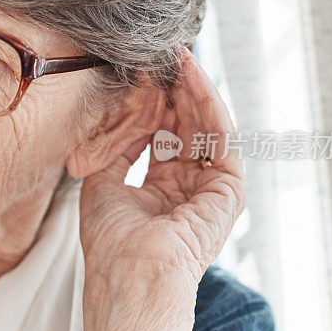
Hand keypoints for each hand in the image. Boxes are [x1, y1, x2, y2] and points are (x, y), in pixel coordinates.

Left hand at [78, 48, 244, 284]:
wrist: (129, 274)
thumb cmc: (111, 242)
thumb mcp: (101, 184)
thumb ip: (115, 150)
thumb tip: (122, 119)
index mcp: (160, 193)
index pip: (162, 138)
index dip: (153, 105)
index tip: (142, 74)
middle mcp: (188, 190)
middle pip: (186, 129)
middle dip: (174, 91)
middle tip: (162, 55)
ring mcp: (210, 190)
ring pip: (206, 128)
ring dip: (192, 90)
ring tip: (177, 57)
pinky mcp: (229, 191)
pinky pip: (220, 136)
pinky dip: (207, 104)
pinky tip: (191, 76)